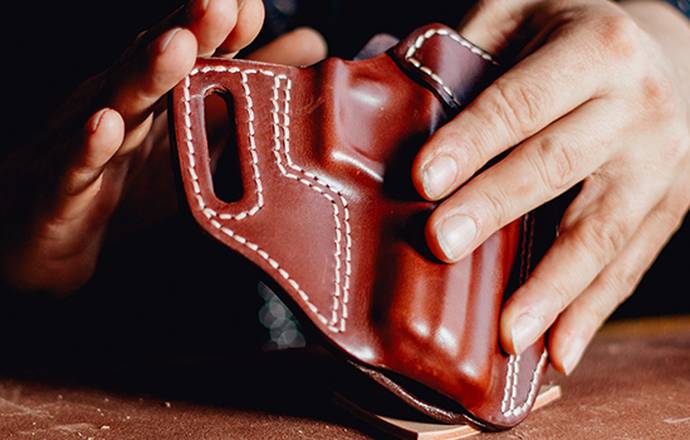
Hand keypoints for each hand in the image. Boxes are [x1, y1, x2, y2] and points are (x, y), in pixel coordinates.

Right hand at [0, 0, 326, 293]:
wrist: (40, 228)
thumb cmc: (121, 173)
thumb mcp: (193, 134)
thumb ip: (249, 90)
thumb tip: (310, 45)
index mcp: (156, 94)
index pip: (191, 50)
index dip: (221, 26)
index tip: (251, 3)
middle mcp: (123, 106)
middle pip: (155, 62)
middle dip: (189, 28)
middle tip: (222, 1)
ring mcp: (90, 143)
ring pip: (117, 103)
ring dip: (148, 74)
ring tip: (179, 47)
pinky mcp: (63, 190)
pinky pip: (75, 167)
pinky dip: (90, 147)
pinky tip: (106, 126)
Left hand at [412, 0, 689, 373]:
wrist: (676, 51)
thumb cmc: (579, 32)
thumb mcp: (528, 11)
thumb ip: (472, 47)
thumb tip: (399, 95)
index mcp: (597, 48)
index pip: (521, 103)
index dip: (472, 142)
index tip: (423, 180)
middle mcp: (638, 106)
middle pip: (557, 165)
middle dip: (496, 208)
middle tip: (441, 244)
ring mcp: (660, 164)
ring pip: (601, 232)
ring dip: (552, 288)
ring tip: (508, 335)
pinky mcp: (669, 206)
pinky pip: (628, 265)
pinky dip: (592, 312)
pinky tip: (559, 350)